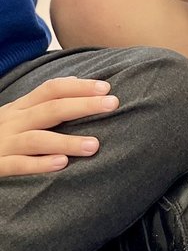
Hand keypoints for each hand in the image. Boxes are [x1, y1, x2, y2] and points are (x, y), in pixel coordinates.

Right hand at [0, 76, 118, 176]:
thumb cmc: (0, 137)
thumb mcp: (18, 116)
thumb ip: (44, 104)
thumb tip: (79, 84)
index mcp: (19, 108)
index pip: (51, 89)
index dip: (79, 86)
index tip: (107, 88)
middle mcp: (11, 122)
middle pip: (50, 109)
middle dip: (82, 105)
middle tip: (112, 104)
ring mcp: (3, 144)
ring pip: (36, 139)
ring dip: (66, 141)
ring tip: (94, 145)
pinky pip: (17, 165)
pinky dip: (39, 164)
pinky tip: (61, 164)